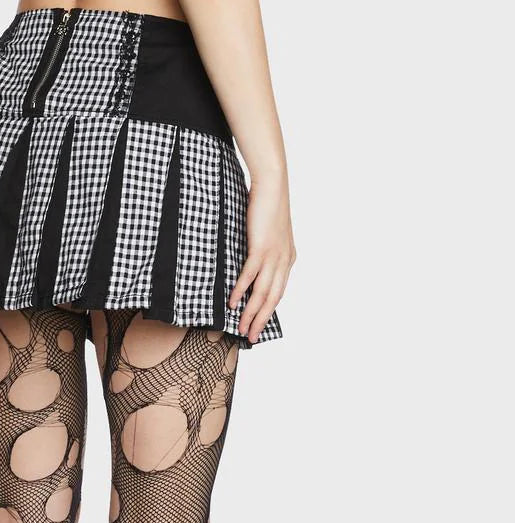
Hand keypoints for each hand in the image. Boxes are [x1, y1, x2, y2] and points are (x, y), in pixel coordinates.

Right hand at [229, 174, 295, 343]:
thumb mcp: (268, 234)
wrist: (272, 185)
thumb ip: (263, 252)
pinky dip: (242, 291)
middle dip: (261, 321)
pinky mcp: (262, 247)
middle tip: (251, 337)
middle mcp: (284, 261)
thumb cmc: (266, 206)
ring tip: (241, 328)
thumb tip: (249, 266)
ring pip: (263, 292)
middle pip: (273, 299)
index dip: (268, 313)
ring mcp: (274, 255)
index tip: (258, 327)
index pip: (278, 293)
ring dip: (251, 313)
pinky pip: (251, 275)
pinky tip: (233, 303)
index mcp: (287, 259)